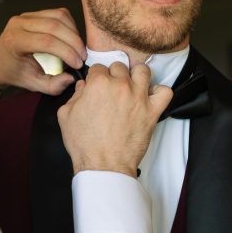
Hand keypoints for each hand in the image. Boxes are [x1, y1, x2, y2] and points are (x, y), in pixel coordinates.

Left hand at [0, 8, 85, 94]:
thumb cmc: (13, 72)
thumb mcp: (32, 84)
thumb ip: (52, 85)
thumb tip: (71, 78)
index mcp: (14, 41)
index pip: (46, 42)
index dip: (67, 52)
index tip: (78, 64)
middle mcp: (19, 24)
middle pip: (55, 26)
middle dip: (74, 42)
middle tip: (83, 57)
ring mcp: (26, 16)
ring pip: (59, 16)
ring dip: (74, 33)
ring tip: (79, 49)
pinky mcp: (35, 13)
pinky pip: (58, 14)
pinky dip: (70, 26)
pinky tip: (72, 40)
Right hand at [57, 63, 172, 176]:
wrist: (103, 165)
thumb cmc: (85, 144)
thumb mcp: (66, 115)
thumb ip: (74, 95)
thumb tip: (82, 86)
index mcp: (98, 84)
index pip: (99, 68)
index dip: (96, 77)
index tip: (97, 85)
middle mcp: (120, 86)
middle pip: (120, 67)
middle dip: (114, 75)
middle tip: (112, 89)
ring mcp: (139, 97)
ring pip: (143, 71)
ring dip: (136, 75)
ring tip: (132, 85)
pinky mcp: (152, 111)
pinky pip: (165, 91)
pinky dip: (159, 92)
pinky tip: (150, 97)